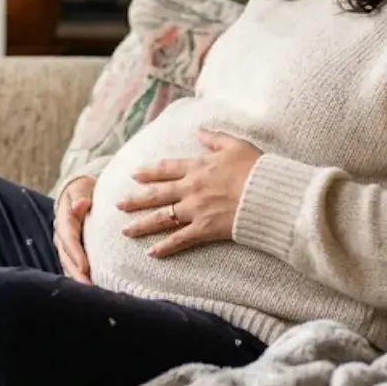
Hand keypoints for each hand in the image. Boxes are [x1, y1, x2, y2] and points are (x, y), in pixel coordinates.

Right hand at [53, 175, 95, 282]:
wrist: (77, 194)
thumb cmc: (82, 191)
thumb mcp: (81, 188)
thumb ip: (80, 197)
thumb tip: (80, 204)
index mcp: (64, 221)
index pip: (69, 240)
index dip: (76, 255)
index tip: (85, 268)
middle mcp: (61, 236)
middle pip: (67, 258)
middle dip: (76, 274)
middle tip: (89, 288)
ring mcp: (64, 245)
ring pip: (68, 265)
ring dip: (77, 280)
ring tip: (90, 294)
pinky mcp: (70, 252)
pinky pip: (72, 267)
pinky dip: (78, 278)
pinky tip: (88, 291)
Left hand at [117, 129, 261, 257]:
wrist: (268, 194)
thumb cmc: (256, 168)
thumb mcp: (236, 145)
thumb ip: (215, 139)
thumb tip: (200, 132)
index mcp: (198, 167)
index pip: (166, 169)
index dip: (149, 172)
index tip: (134, 175)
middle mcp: (191, 188)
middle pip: (157, 194)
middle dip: (135, 200)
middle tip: (118, 204)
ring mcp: (195, 210)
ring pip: (162, 218)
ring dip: (141, 225)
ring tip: (125, 230)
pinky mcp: (204, 229)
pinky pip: (180, 240)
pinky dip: (165, 248)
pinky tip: (151, 253)